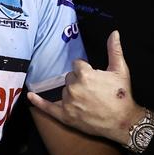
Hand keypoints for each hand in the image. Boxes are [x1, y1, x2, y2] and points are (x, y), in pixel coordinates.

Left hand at [28, 31, 143, 144]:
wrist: (123, 122)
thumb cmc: (122, 95)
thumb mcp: (120, 70)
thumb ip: (114, 50)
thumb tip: (114, 32)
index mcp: (85, 74)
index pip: (77, 65)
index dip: (86, 70)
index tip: (95, 78)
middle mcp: (73, 88)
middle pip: (70, 78)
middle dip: (79, 82)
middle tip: (93, 91)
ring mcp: (68, 102)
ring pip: (64, 91)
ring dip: (72, 93)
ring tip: (88, 101)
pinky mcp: (65, 116)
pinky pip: (47, 107)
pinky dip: (38, 102)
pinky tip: (31, 96)